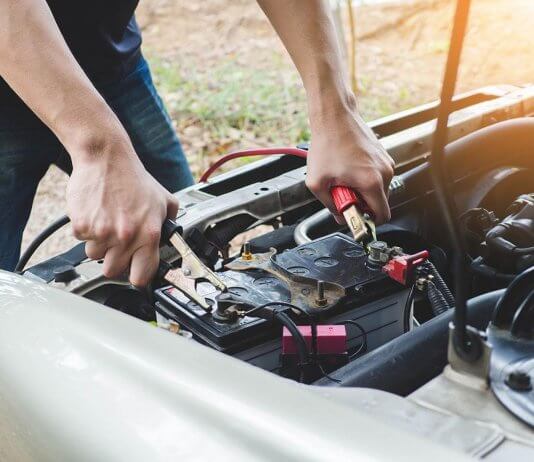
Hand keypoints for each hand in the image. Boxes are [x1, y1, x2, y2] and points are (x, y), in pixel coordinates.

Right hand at [66, 135, 178, 286]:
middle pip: (113, 271)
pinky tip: (96, 213)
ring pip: (95, 256)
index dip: (138, 276)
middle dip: (115, 260)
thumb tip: (174, 239)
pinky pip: (82, 240)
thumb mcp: (164, 200)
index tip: (135, 272)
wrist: (107, 159)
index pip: (141, 276)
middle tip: (118, 243)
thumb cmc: (134, 179)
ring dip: (100, 244)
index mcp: (149, 234)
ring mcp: (102, 232)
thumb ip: (171, 222)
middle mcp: (126, 237)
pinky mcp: (82, 225)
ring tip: (108, 222)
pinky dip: (87, 230)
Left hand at [306, 110, 394, 224]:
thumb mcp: (317, 182)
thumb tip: (339, 215)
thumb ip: (329, 205)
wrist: (334, 116)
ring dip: (362, 190)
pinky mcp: (383, 155)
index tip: (355, 217)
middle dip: (361, 204)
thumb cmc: (327, 143)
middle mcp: (384, 172)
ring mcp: (386, 162)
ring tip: (344, 178)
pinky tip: (348, 169)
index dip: (367, 222)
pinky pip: (377, 176)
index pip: (382, 216)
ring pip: (378, 190)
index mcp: (372, 182)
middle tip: (342, 193)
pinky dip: (364, 178)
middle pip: (379, 203)